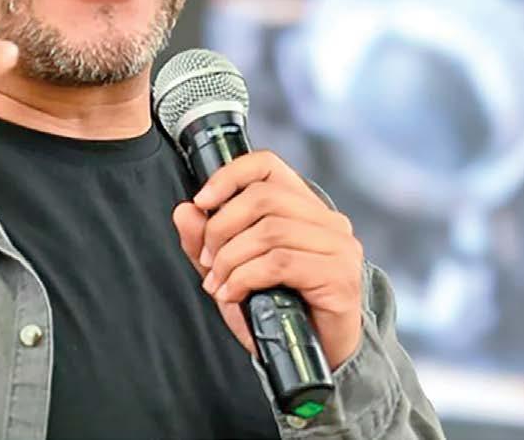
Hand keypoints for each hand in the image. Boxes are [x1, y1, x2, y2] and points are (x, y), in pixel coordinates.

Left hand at [172, 151, 363, 367]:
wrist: (319, 357)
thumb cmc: (279, 309)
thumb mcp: (232, 271)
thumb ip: (206, 241)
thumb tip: (184, 211)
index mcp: (304, 207)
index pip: (266, 165)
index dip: (228, 176)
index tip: (201, 202)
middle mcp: (328, 220)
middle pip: (262, 198)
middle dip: (221, 228)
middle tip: (206, 260)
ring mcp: (338, 247)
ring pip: (270, 231)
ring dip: (230, 259)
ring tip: (218, 283)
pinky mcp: (340, 276)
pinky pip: (280, 263)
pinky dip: (245, 278)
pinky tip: (233, 294)